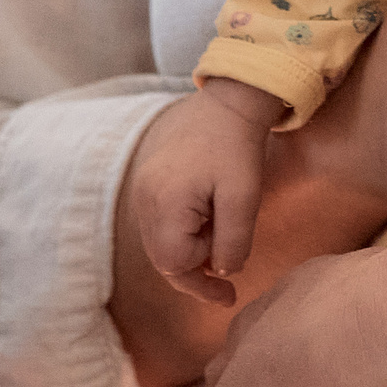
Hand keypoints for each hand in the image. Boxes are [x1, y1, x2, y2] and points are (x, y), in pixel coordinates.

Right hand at [131, 80, 283, 306]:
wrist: (227, 100)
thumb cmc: (237, 146)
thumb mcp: (244, 197)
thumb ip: (233, 242)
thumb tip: (222, 273)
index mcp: (164, 204)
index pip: (174, 263)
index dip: (202, 275)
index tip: (230, 278)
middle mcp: (143, 200)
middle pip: (163, 257)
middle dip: (196, 270)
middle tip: (227, 286)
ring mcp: (141, 189)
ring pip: (161, 242)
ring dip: (190, 251)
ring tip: (221, 240)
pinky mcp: (148, 181)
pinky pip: (161, 222)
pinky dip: (183, 232)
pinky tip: (208, 223)